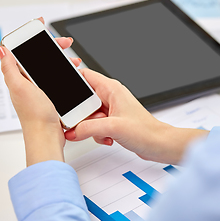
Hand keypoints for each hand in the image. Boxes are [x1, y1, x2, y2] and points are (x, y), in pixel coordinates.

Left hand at [0, 18, 81, 165]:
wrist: (47, 136)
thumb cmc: (35, 116)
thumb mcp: (20, 88)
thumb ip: (9, 68)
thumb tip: (2, 50)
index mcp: (19, 77)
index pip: (25, 52)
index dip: (36, 40)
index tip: (46, 33)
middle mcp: (28, 82)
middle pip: (41, 58)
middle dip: (54, 49)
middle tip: (66, 44)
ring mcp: (40, 89)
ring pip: (52, 68)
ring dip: (63, 61)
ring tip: (74, 61)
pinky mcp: (51, 96)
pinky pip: (58, 79)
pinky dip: (67, 74)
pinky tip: (75, 75)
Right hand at [65, 69, 208, 164]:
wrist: (158, 145)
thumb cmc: (146, 131)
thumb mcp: (113, 127)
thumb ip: (88, 128)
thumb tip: (72, 131)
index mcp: (111, 89)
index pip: (84, 75)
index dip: (71, 80)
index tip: (61, 91)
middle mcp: (110, 97)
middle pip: (83, 99)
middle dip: (80, 114)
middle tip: (82, 123)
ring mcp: (111, 110)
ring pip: (87, 114)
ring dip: (89, 126)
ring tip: (102, 133)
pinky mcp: (112, 122)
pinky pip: (94, 125)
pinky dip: (96, 133)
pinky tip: (107, 138)